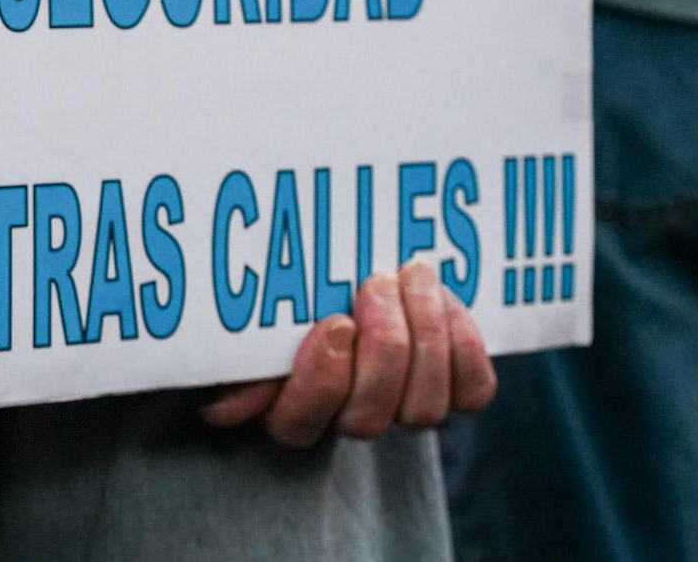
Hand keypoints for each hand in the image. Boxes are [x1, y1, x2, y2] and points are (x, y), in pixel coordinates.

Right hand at [201, 260, 495, 445]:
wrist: (357, 275)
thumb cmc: (292, 297)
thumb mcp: (258, 319)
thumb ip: (241, 354)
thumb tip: (225, 408)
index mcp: (288, 410)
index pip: (299, 422)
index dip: (322, 379)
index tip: (334, 322)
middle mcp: (347, 421)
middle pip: (369, 417)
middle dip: (382, 346)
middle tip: (376, 282)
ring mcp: (403, 411)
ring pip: (424, 408)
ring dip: (424, 334)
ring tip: (411, 275)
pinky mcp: (453, 392)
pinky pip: (472, 391)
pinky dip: (464, 343)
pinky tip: (442, 298)